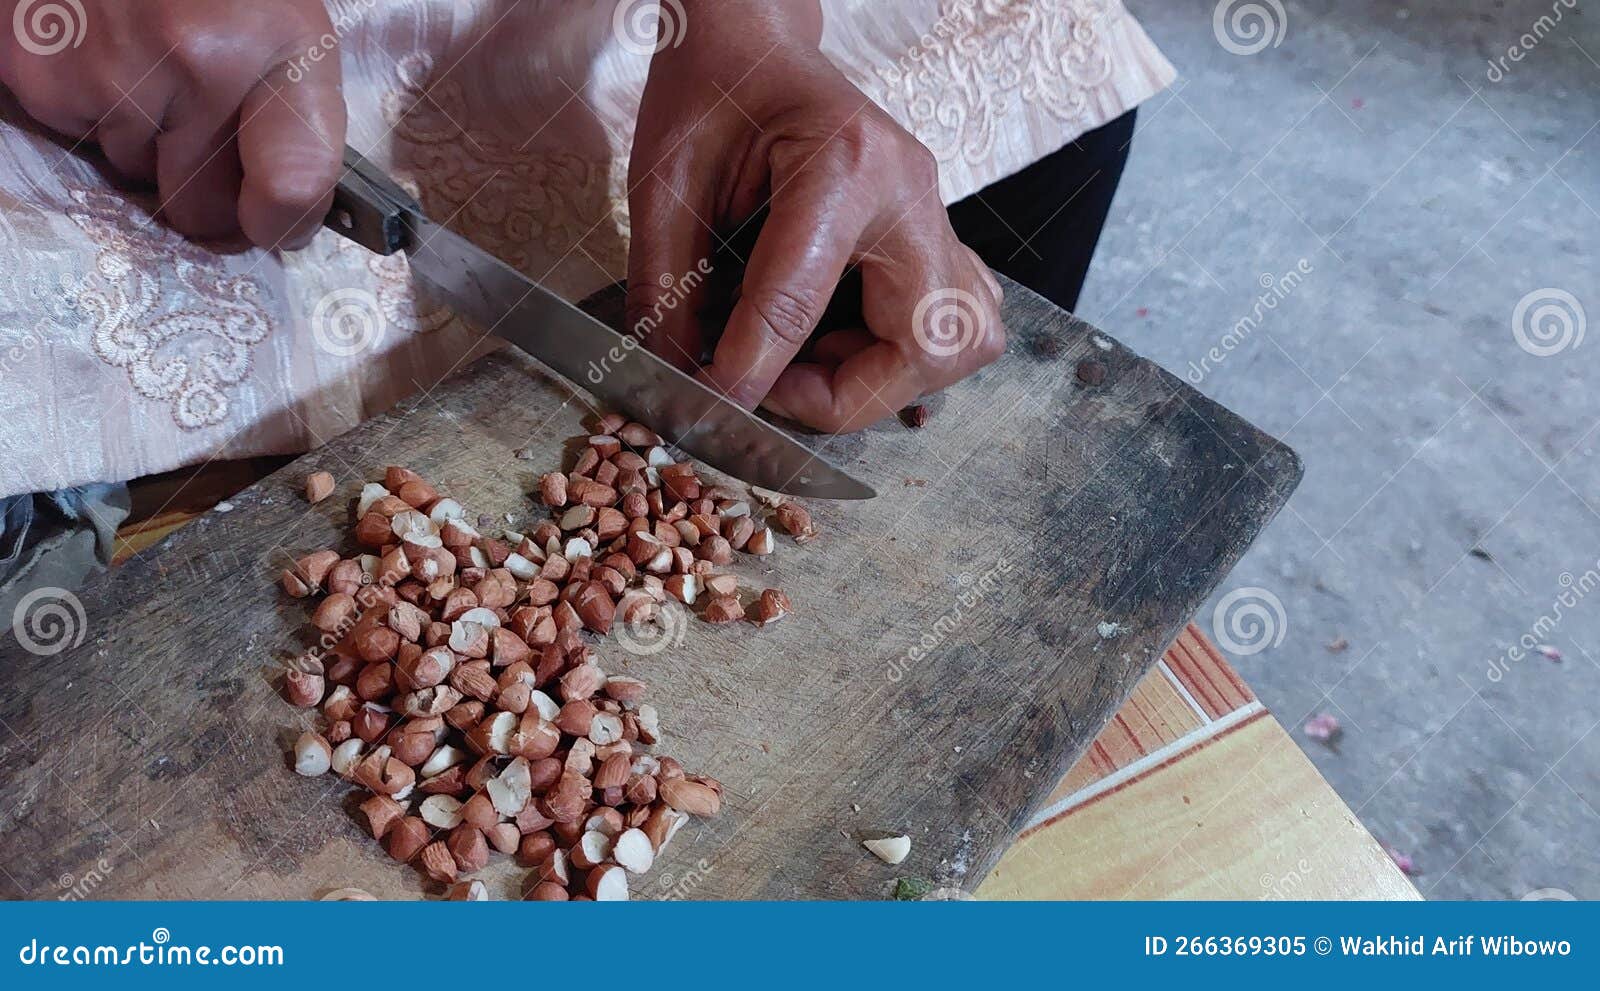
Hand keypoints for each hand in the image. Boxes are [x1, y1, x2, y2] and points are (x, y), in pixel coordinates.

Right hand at [0, 0, 345, 248]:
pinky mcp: (36, 70)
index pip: (291, 184)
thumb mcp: (298, 39)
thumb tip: (280, 226)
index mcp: (276, 49)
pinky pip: (78, 140)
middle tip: (204, 112)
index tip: (274, 216)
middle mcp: (191, 60)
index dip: (284, 217)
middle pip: (202, 208)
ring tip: (151, 67)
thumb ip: (304, 135)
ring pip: (134, 175)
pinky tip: (107, 57)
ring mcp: (107, 68)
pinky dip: (92, 111)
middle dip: (205, 180)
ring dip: (145, 139)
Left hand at [625, 0, 1003, 432]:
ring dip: (882, 381)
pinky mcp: (935, 235)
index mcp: (841, 163)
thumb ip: (667, 284)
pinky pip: (953, 325)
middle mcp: (908, 192)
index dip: (749, 374)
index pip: (798, 303)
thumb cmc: (714, 92)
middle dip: (846, 397)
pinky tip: (837, 340)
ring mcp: (934, 214)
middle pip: (924, 345)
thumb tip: (676, 377)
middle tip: (773, 388)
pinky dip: (898, 357)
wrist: (757, 46)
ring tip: (808, 362)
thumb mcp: (665, 182)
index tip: (709, 409)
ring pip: (957, 345)